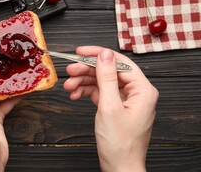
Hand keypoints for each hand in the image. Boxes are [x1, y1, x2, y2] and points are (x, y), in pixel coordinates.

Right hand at [63, 46, 157, 171]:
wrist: (119, 168)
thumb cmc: (120, 144)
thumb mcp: (110, 107)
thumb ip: (107, 78)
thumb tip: (105, 54)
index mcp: (142, 89)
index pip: (120, 62)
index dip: (98, 54)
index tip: (80, 51)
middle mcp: (136, 92)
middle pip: (109, 71)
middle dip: (87, 71)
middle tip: (70, 70)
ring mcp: (126, 100)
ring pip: (102, 81)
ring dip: (83, 82)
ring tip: (69, 86)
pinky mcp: (116, 106)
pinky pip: (100, 93)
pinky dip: (87, 92)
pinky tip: (75, 95)